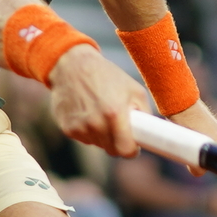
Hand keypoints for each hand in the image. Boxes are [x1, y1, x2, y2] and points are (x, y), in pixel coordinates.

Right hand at [47, 42, 152, 156]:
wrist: (72, 65)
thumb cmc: (107, 75)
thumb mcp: (134, 89)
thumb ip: (144, 113)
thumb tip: (149, 133)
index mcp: (114, 114)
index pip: (126, 151)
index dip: (132, 149)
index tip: (134, 144)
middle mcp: (95, 124)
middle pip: (112, 150)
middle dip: (118, 142)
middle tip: (119, 127)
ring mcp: (79, 128)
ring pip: (98, 145)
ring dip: (102, 136)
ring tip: (101, 113)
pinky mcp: (67, 128)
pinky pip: (84, 138)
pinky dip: (88, 131)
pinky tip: (87, 113)